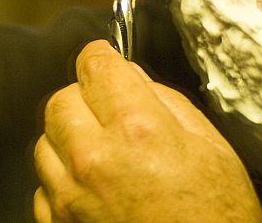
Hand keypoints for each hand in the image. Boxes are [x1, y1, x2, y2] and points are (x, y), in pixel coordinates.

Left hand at [34, 40, 261, 221]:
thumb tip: (133, 79)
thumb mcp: (213, 148)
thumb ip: (168, 103)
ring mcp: (71, 198)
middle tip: (108, 108)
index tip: (106, 59)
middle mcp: (93, 160)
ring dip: (69, 137)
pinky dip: (63, 179)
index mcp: (137, 131)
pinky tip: (95, 187)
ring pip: (45, 141)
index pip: (95, 65)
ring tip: (104, 153)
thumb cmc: (217, 219)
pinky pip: (44, 186)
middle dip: (83, 95)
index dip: (102, 56)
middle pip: (60, 99)